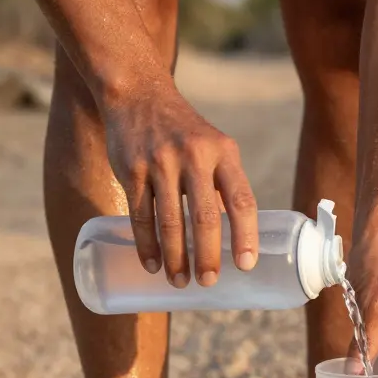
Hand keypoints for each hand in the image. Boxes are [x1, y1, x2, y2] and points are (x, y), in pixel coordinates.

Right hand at [101, 83, 257, 286]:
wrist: (138, 95)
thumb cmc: (183, 131)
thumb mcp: (212, 147)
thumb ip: (221, 185)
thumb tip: (232, 236)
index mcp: (223, 153)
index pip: (241, 200)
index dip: (245, 235)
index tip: (246, 265)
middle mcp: (194, 156)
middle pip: (204, 217)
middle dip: (208, 256)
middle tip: (209, 282)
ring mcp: (160, 163)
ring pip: (170, 222)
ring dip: (176, 258)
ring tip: (180, 282)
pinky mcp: (132, 170)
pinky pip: (140, 216)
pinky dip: (147, 245)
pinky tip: (153, 264)